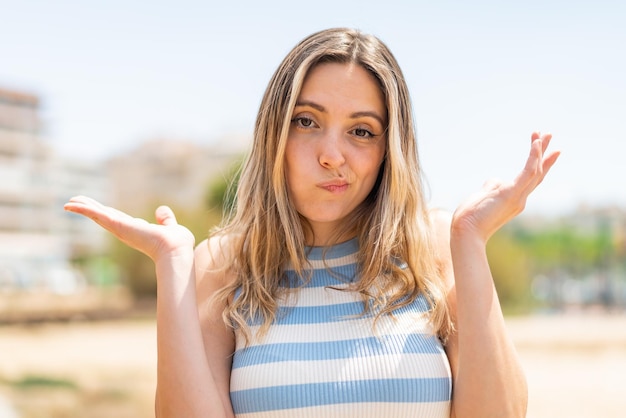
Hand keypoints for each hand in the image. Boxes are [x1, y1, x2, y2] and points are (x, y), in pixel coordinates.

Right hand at [64, 196, 194, 260]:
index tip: (99, 209)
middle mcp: (125, 230)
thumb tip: (162, 210)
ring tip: (69, 202)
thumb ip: (166, 220)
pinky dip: (84, 209)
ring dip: (83, 208)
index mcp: (136, 230)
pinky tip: (71, 204)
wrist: (175, 249)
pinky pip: (97, 214)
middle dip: (90, 209)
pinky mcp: (117, 225)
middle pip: (103, 217)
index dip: (107, 214)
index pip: (118, 219)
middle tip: (75, 203)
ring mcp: (119, 228)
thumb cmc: (176, 243)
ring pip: (97, 215)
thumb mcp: (170, 227)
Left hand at [451, 132, 559, 242]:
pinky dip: (533, 157)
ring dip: (539, 151)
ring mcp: (518, 197)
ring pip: (535, 171)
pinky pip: (528, 172)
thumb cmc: (471, 217)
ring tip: (542, 134)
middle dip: (543, 153)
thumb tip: (494, 179)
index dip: (540, 164)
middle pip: (537, 173)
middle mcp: (521, 199)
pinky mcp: (512, 194)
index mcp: (514, 200)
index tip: (547, 150)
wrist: (466, 232)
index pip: (531, 180)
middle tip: (549, 135)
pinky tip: (535, 144)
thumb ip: (492, 186)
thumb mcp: (484, 196)